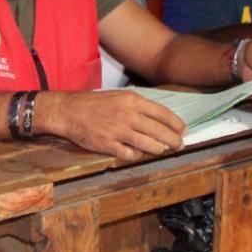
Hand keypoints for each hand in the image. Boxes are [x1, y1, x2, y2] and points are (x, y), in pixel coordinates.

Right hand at [38, 91, 186, 161]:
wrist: (67, 111)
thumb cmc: (92, 103)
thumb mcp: (118, 96)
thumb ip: (137, 106)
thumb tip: (157, 118)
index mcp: (131, 101)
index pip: (162, 114)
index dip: (176, 124)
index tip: (183, 130)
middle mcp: (128, 116)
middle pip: (160, 132)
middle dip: (174, 141)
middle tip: (179, 145)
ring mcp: (118, 131)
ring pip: (149, 146)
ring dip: (158, 149)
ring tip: (160, 150)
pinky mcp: (108, 145)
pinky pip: (131, 155)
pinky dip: (137, 156)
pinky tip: (136, 153)